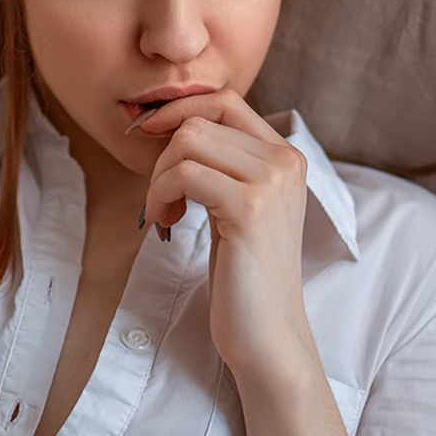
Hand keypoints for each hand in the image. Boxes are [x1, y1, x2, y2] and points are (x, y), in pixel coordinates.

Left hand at [139, 91, 316, 382]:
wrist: (267, 333)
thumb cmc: (244, 274)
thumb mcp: (238, 205)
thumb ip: (223, 163)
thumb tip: (174, 125)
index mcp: (286, 156)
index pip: (225, 101)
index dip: (179, 110)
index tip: (150, 137)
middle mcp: (285, 162)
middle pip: (200, 119)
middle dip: (163, 153)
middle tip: (160, 196)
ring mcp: (270, 183)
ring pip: (188, 142)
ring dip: (159, 177)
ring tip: (163, 212)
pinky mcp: (248, 209)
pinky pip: (184, 174)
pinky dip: (161, 194)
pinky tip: (165, 222)